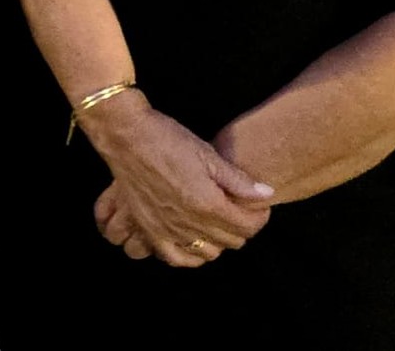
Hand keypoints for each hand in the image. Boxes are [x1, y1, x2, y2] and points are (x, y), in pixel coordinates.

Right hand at [84, 94, 272, 266]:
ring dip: (220, 239)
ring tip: (219, 220)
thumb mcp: (207, 154)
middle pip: (231, 240)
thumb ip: (238, 180)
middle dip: (242, 225)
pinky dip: (192, 256)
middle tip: (240, 207)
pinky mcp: (150, 231)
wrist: (127, 137)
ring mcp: (169, 231)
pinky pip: (177, 258)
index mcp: (208, 204)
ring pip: (209, 252)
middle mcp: (190, 224)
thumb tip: (267, 194)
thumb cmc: (168, 139)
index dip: (259, 216)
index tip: (259, 204)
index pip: (247, 226)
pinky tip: (196, 243)